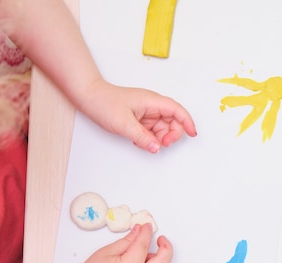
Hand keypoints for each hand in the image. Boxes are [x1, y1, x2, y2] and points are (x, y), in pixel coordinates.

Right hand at [67, 223, 172, 262]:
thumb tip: (138, 231)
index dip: (146, 232)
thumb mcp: (106, 253)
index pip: (144, 244)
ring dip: (162, 260)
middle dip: (166, 246)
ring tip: (148, 255)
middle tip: (160, 238)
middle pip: (164, 259)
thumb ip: (126, 241)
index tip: (146, 227)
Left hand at [79, 79, 196, 152]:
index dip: (187, 122)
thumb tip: (157, 147)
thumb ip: (142, 137)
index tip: (192, 134)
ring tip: (146, 143)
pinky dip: (149, 139)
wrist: (88, 97)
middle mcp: (152, 106)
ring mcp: (147, 113)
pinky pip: (152, 131)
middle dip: (171, 134)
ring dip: (158, 139)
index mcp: (152, 101)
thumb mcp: (124, 123)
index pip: (177, 110)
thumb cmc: (104, 102)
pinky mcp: (140, 119)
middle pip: (173, 121)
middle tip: (162, 144)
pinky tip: (139, 140)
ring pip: (162, 128)